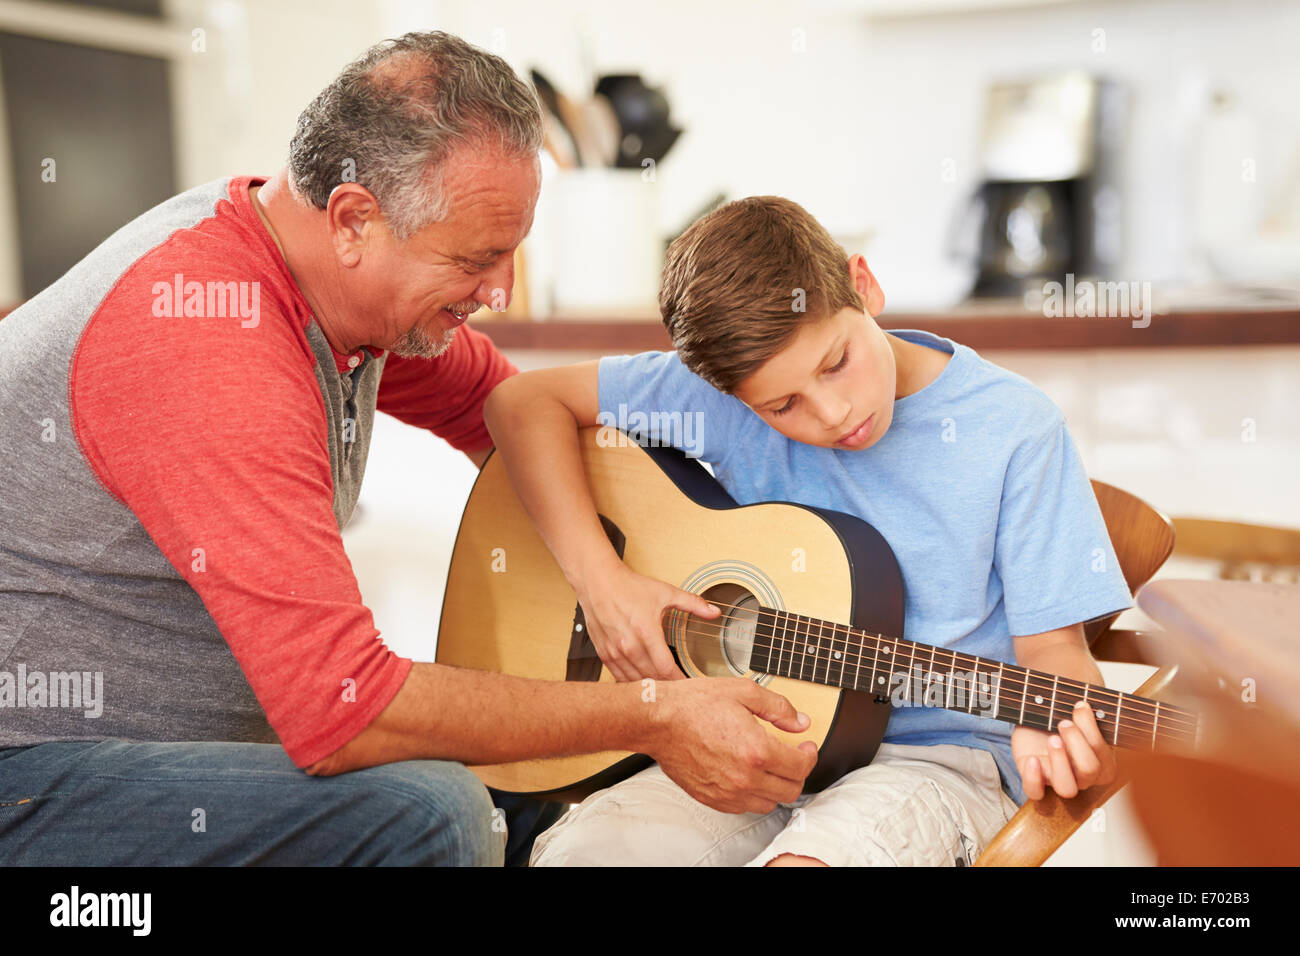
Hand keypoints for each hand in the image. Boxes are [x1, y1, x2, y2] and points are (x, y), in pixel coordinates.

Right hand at [575, 560, 719, 681]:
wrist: (598, 581)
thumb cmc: (628, 587)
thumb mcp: (665, 592)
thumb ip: (692, 604)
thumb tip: (714, 611)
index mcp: (646, 631)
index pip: (665, 667)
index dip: (679, 681)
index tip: (688, 685)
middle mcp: (628, 645)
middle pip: (652, 677)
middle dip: (668, 686)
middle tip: (680, 690)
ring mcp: (614, 651)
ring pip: (635, 680)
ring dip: (651, 686)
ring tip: (664, 689)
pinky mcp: (604, 654)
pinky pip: (619, 677)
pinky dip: (633, 683)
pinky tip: (643, 682)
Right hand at [644, 677, 817, 813]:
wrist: (658, 721)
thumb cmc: (694, 704)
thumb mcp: (743, 692)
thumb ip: (778, 708)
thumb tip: (800, 722)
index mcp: (757, 750)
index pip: (801, 766)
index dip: (810, 755)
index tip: (806, 747)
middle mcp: (745, 777)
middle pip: (790, 789)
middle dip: (797, 772)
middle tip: (792, 756)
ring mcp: (728, 792)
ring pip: (770, 803)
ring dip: (776, 786)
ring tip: (770, 766)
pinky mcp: (713, 799)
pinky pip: (745, 807)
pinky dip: (753, 794)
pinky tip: (748, 775)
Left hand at [1012, 699, 1117, 799]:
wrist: (1038, 718)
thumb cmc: (1062, 716)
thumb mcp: (1074, 711)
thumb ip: (1085, 712)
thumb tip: (1083, 705)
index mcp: (1102, 762)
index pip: (1104, 756)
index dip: (1092, 731)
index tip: (1079, 706)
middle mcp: (1084, 776)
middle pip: (1089, 770)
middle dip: (1077, 743)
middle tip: (1064, 722)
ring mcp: (1059, 779)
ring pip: (1067, 788)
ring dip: (1060, 762)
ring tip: (1053, 739)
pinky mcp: (1035, 778)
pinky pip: (1035, 792)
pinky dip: (1033, 778)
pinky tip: (1032, 759)